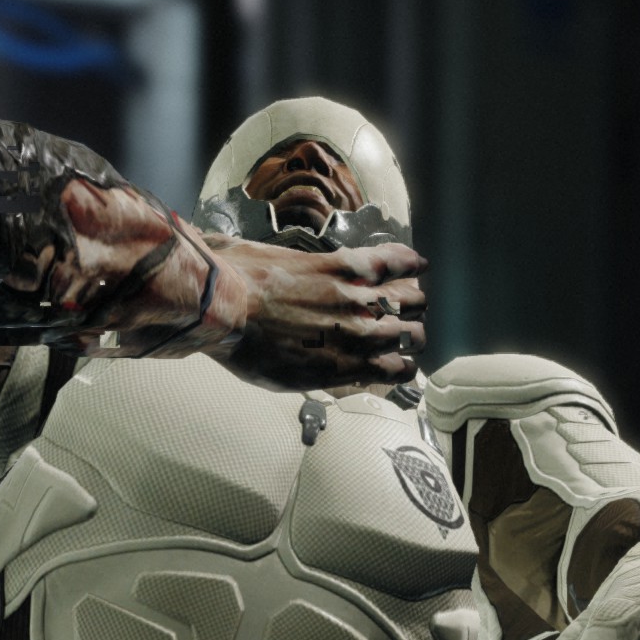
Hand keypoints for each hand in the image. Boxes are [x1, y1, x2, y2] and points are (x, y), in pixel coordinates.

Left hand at [202, 233, 427, 388]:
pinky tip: (416, 262)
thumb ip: (321, 374)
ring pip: (410, 299)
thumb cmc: (242, 346)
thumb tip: (339, 370)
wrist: (223, 307)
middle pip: (412, 334)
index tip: (396, 359)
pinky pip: (390, 261)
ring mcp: (354, 298)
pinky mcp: (342, 266)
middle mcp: (358, 335)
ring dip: (413, 299)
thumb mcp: (284, 378)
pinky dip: (408, 261)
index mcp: (344, 367)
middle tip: (404, 326)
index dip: (401, 364)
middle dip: (412, 332)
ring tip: (411, 296)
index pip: (398, 369)